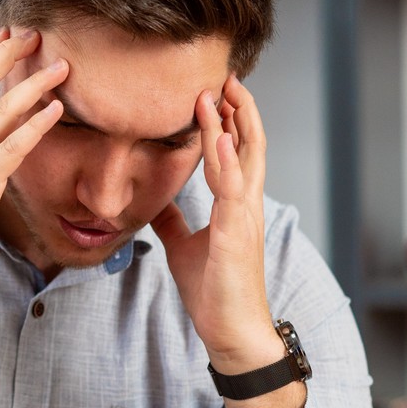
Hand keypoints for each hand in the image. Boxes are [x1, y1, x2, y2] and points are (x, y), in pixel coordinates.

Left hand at [151, 77, 278, 371]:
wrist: (230, 331)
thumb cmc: (214, 291)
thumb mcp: (184, 247)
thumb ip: (174, 220)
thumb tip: (156, 202)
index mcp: (237, 206)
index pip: (238, 152)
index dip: (231, 121)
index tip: (218, 92)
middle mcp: (246, 205)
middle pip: (249, 145)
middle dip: (240, 110)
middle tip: (228, 77)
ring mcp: (244, 217)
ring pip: (242, 158)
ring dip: (231, 124)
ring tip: (219, 93)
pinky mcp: (235, 233)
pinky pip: (232, 189)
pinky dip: (224, 161)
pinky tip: (214, 138)